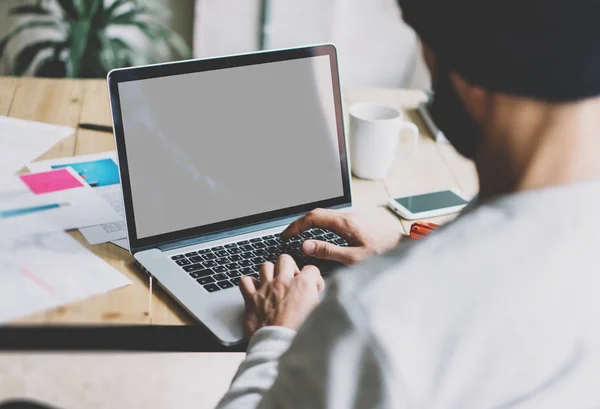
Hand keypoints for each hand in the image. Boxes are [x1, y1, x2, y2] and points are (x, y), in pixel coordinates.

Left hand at [239, 254, 324, 337]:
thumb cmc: (299, 336)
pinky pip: (245, 281)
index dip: (314, 278)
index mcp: (303, 286)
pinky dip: (249, 283)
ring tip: (274, 283)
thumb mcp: (319, 315)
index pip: (311, 269)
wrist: (278, 348)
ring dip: (270, 273)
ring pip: (265, 266)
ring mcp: (265, 289)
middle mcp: (283, 283)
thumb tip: (318, 299)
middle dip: (290, 268)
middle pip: (285, 260)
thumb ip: (318, 302)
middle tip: (292, 280)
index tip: (313, 288)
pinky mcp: (251, 299)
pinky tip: (255, 290)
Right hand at [282, 208, 401, 265]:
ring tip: (301, 236)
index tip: (286, 236)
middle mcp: (349, 217)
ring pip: (326, 216)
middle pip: (317, 214)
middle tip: (289, 236)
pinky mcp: (359, 223)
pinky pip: (335, 220)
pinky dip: (322, 227)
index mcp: (345, 223)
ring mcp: (354, 218)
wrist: (406, 249)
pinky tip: (321, 237)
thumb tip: (306, 245)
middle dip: (300, 224)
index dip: (296, 225)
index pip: (313, 217)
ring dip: (311, 224)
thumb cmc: (383, 255)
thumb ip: (328, 251)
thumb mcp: (353, 258)